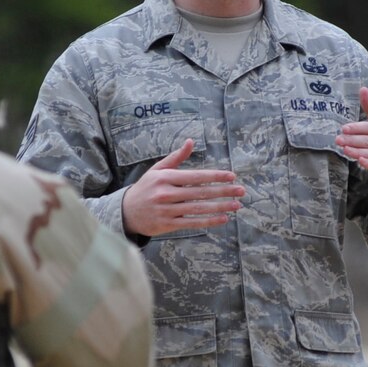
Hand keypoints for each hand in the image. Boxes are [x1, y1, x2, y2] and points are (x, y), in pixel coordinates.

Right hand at [120, 139, 244, 236]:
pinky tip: (223, 218)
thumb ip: (176, 157)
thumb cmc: (146, 188)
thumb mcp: (157, 170)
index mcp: (165, 178)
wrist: (126, 211)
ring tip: (236, 205)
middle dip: (223, 191)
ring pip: (198, 209)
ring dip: (219, 207)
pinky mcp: (168, 224)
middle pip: (200, 193)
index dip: (215, 176)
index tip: (232, 176)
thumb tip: (191, 141)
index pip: (195, 176)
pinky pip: (192, 223)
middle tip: (241, 191)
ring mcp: (167, 210)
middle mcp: (166, 194)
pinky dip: (208, 221)